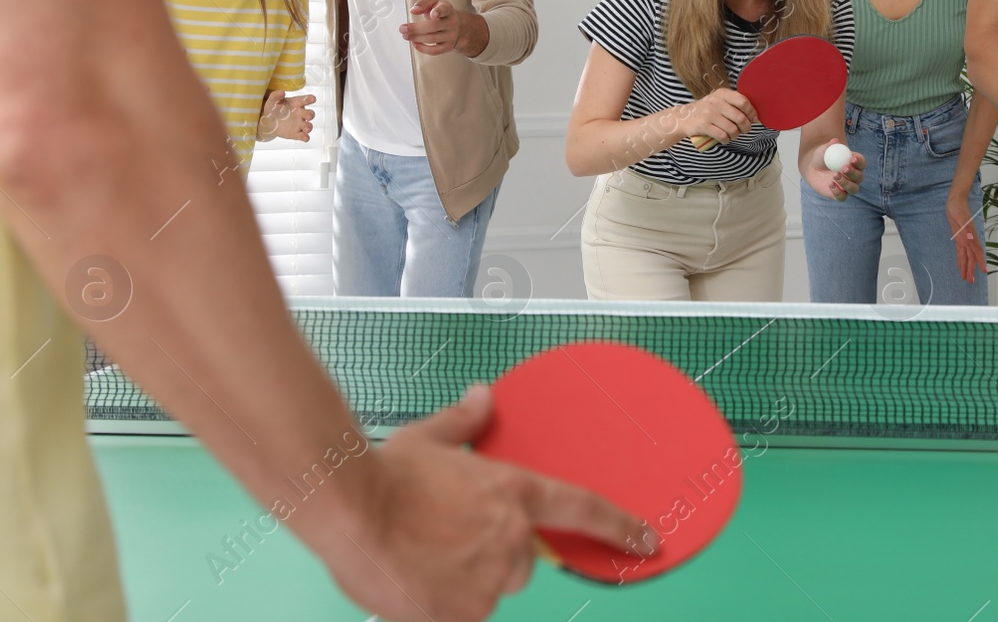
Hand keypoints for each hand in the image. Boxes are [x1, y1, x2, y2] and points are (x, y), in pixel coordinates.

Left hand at [259, 91, 315, 141]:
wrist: (267, 121)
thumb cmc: (273, 107)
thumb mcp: (272, 100)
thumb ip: (276, 95)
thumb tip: (282, 92)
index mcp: (297, 103)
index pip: (306, 100)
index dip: (310, 99)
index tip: (312, 99)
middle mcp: (301, 114)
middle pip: (310, 114)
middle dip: (311, 115)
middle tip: (308, 116)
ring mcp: (299, 124)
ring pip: (308, 126)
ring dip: (309, 127)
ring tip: (306, 128)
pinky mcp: (296, 134)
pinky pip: (303, 136)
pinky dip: (305, 137)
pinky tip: (305, 138)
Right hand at [324, 385, 649, 621]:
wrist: (350, 512)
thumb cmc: (386, 475)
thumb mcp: (431, 438)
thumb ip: (465, 421)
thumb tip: (481, 397)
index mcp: (513, 493)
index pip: (583, 510)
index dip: (620, 527)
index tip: (647, 539)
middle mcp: (509, 540)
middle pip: (520, 559)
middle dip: (492, 551)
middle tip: (446, 534)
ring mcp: (486, 583)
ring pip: (488, 589)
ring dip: (463, 578)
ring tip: (420, 553)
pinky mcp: (457, 616)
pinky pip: (459, 614)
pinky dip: (439, 603)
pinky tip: (411, 579)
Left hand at [403, 0, 467, 55]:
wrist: (457, 26)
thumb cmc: (441, 13)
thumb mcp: (434, 3)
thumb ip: (423, 4)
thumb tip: (413, 10)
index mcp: (447, 10)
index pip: (444, 10)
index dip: (438, 12)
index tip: (432, 14)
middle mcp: (451, 23)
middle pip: (433, 26)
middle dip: (416, 28)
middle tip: (402, 28)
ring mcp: (451, 36)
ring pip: (432, 39)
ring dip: (416, 38)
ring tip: (405, 35)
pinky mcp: (448, 46)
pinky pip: (434, 51)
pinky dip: (422, 49)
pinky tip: (414, 43)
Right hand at [680, 88, 756, 149]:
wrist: (683, 117)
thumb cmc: (707, 111)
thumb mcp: (719, 101)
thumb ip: (735, 105)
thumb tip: (755, 117)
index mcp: (722, 93)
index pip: (743, 101)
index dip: (751, 112)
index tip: (753, 119)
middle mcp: (715, 101)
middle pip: (740, 117)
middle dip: (746, 127)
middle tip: (744, 130)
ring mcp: (708, 113)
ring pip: (732, 129)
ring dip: (735, 135)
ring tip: (732, 135)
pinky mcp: (703, 125)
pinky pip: (722, 136)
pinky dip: (726, 140)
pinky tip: (724, 139)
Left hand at [807, 139, 864, 201]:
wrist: (813, 168)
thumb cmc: (822, 156)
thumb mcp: (824, 149)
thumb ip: (830, 145)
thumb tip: (835, 141)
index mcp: (855, 163)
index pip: (862, 163)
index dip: (859, 161)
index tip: (852, 159)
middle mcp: (854, 176)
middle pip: (859, 177)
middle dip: (853, 173)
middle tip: (843, 168)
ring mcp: (847, 187)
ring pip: (854, 189)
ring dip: (846, 183)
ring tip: (835, 175)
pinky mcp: (839, 194)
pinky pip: (842, 197)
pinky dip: (838, 192)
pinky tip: (830, 184)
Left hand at [945, 183, 985, 282]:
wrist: (955, 200)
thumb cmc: (958, 207)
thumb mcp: (960, 217)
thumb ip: (966, 228)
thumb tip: (971, 239)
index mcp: (969, 236)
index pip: (976, 252)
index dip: (980, 262)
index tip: (984, 271)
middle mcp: (968, 239)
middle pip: (971, 257)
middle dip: (971, 269)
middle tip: (970, 281)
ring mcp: (964, 238)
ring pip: (966, 256)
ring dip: (966, 267)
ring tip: (966, 277)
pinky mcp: (959, 236)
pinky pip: (961, 251)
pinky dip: (961, 259)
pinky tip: (960, 265)